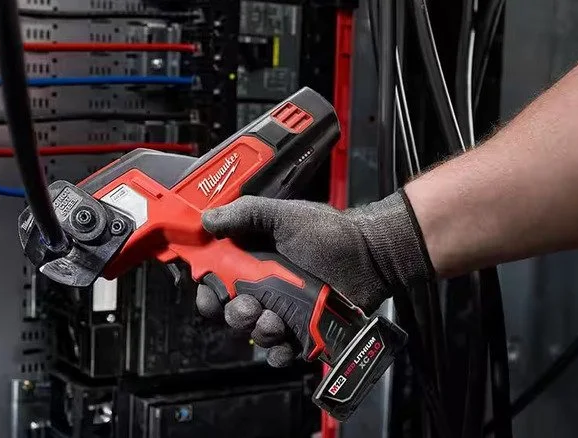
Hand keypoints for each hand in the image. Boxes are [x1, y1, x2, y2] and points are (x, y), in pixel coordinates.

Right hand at [196, 191, 433, 366]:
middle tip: (247, 305)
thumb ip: (244, 214)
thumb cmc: (328, 232)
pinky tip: (287, 340)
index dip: (207, 289)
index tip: (208, 289)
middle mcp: (264, 289)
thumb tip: (207, 220)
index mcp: (252, 261)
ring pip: (255, 333)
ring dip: (258, 330)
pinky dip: (279, 352)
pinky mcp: (304, 333)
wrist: (370, 254)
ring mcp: (284, 312)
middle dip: (232, 313)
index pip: (216, 281)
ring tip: (274, 319)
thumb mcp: (283, 215)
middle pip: (230, 312)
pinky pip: (281, 352)